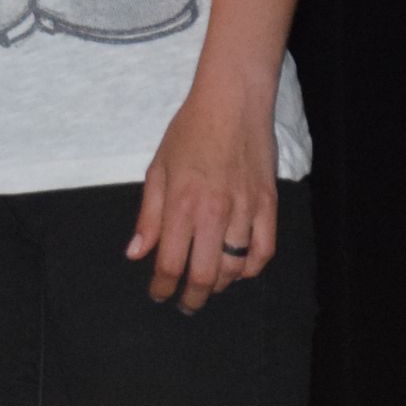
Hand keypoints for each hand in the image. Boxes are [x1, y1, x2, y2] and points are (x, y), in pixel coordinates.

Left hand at [129, 81, 277, 311]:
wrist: (232, 102)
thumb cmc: (190, 132)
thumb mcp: (157, 169)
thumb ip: (148, 215)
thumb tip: (136, 253)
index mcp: (181, 204)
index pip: (170, 262)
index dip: (162, 286)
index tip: (158, 295)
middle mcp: (214, 212)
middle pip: (206, 275)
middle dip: (193, 297)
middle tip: (185, 303)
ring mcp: (246, 210)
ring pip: (236, 268)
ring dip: (221, 285)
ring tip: (209, 286)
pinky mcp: (269, 204)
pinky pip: (264, 251)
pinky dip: (252, 268)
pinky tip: (239, 270)